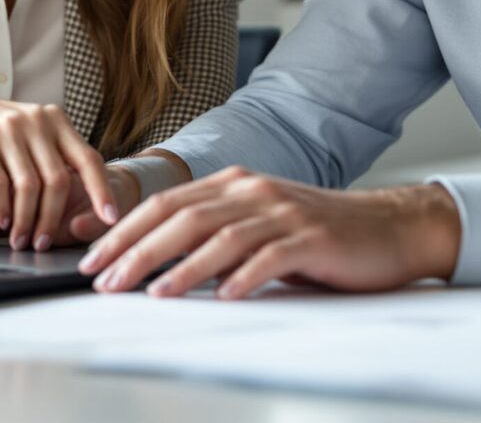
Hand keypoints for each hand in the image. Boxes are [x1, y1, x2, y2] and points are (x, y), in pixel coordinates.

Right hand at [0, 88, 116, 249]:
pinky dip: (3, 208)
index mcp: (55, 120)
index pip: (89, 158)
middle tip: (44, 244)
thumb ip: (54, 151)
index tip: (111, 218)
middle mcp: (36, 121)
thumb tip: (88, 188)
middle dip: (53, 218)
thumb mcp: (30, 130)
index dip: (102, 191)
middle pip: (58, 179)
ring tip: (22, 241)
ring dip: (26, 220)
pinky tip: (3, 223)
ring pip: (28, 186)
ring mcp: (7, 129)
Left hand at [76, 166, 460, 298]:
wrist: (387, 229)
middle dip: (136, 250)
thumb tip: (156, 263)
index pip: (166, 204)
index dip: (125, 230)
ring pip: (219, 236)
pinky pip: (269, 257)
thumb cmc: (317, 235)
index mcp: (234, 185)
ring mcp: (282, 213)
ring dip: (180, 267)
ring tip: (150, 292)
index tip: (92, 256)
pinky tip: (221, 296)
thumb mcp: (257, 225)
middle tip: (104, 279)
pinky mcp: (310, 239)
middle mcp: (252, 192)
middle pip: (181, 218)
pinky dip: (242, 277)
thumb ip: (212, 235)